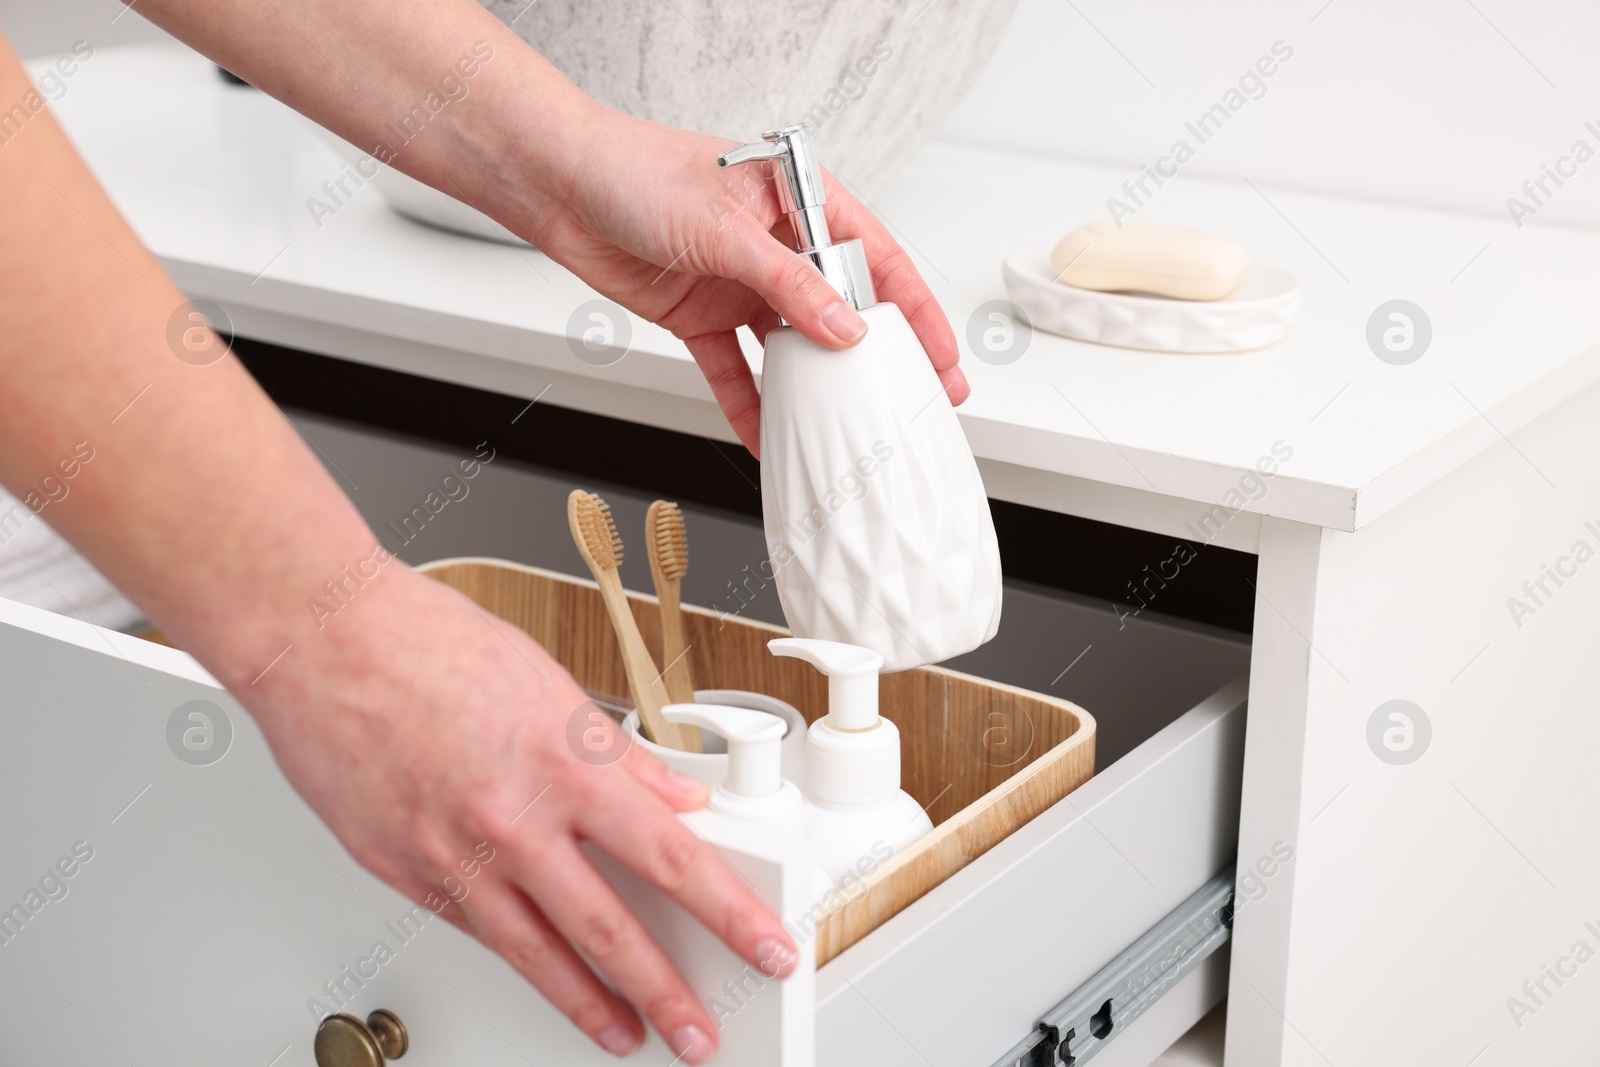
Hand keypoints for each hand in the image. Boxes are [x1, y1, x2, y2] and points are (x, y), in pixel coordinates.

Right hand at [246, 567, 796, 1063]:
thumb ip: (619, 756)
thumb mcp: (550, 684)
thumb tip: (673, 801)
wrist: (323, 640)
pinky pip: (474, 929)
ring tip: (626, 1034)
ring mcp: (454, 857)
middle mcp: (516, 822)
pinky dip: (515, 953)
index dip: (731, 914)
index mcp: (568, 765)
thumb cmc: (430, 644)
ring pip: (539, 957)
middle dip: (668, 994)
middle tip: (701, 1032)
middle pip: (612, 931)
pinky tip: (540, 968)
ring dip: (591, 1005)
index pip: (674, 858)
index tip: (767, 947)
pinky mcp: (403, 875)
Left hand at [495, 106, 967, 456]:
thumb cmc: (636, 171)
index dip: (912, 308)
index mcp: (798, 200)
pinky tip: (768, 435)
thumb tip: (843, 329)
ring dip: (812, 386)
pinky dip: (750, 404)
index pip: (874, 258)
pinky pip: (735, 369)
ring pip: (789, 345)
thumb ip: (788, 284)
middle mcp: (774, 244)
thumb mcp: (726, 229)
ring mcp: (739, 283)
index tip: (941, 354)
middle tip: (910, 400)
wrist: (560, 184)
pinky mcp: (701, 315)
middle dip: (873, 356)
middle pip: (839, 307)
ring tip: (846, 426)